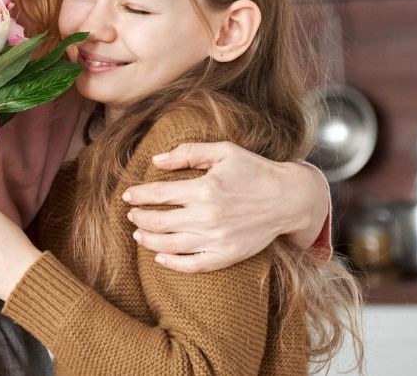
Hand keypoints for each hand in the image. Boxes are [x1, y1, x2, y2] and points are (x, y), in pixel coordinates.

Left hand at [122, 142, 329, 272]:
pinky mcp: (227, 255)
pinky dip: (172, 264)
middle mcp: (207, 216)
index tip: (128, 195)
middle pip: (159, 221)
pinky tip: (160, 257)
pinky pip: (192, 265)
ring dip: (148, 240)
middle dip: (139, 217)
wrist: (288, 198)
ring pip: (170, 245)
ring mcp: (217, 239)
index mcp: (204, 188)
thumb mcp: (224, 151)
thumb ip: (188, 152)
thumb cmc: (255, 171)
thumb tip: (156, 160)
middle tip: (130, 214)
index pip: (159, 194)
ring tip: (138, 233)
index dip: (139, 195)